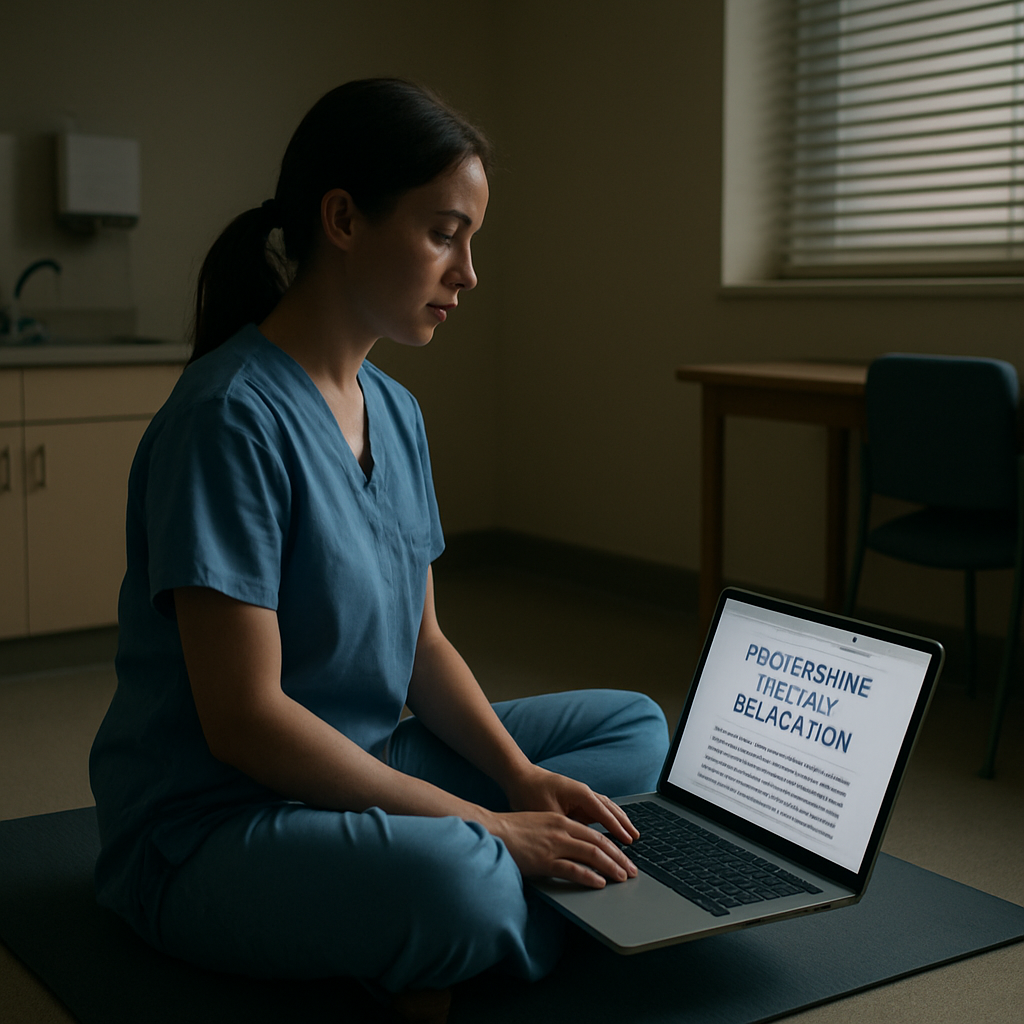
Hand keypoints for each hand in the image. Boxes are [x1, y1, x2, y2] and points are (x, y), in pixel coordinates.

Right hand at [482, 809, 638, 888]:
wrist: (491, 830)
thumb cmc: (512, 830)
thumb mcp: (540, 825)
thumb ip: (557, 834)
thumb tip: (572, 847)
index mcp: (560, 821)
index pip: (594, 834)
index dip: (612, 846)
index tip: (624, 856)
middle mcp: (561, 830)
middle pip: (598, 843)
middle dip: (618, 857)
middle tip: (632, 870)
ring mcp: (554, 845)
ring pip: (591, 855)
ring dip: (610, 867)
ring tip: (622, 877)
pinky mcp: (544, 860)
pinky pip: (573, 869)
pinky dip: (589, 876)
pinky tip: (600, 883)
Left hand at [504, 764, 639, 845]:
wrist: (519, 777)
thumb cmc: (530, 793)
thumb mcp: (548, 814)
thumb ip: (567, 827)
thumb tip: (581, 842)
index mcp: (581, 794)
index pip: (605, 813)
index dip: (617, 828)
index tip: (629, 840)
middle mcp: (585, 793)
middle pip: (611, 809)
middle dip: (624, 824)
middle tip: (638, 839)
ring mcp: (581, 796)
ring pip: (606, 808)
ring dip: (619, 820)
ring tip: (631, 833)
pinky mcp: (576, 800)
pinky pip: (597, 811)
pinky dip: (608, 819)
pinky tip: (612, 827)